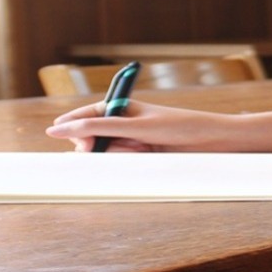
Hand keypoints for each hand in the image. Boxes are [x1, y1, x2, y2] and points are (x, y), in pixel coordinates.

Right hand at [46, 100, 233, 152]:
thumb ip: (97, 128)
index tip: (62, 136)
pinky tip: (145, 158)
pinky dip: (129, 164)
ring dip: (119, 156)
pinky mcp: (144, 157)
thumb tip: (58, 129)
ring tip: (142, 149)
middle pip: (94, 139)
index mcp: (122, 107)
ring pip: (109, 154)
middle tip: (111, 148)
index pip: (86, 115)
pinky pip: (124, 164)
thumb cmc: (179, 125)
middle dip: (97, 146)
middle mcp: (126, 123)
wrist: (213, 141)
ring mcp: (134, 141)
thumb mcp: (135, 126)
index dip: (73, 126)